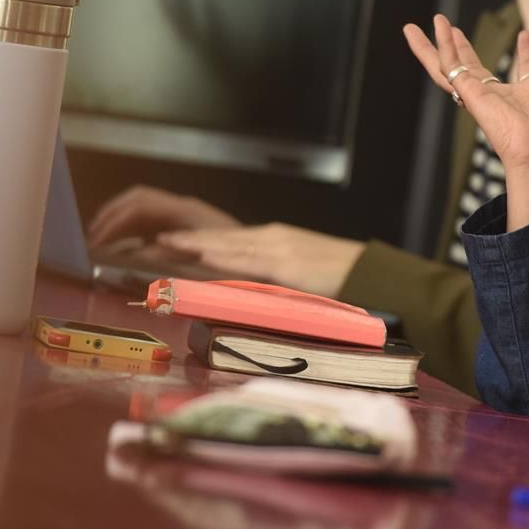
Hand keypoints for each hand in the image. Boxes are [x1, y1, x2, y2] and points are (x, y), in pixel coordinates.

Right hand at [87, 185, 240, 247]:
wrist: (269, 256)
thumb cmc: (239, 258)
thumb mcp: (205, 259)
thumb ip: (169, 255)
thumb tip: (136, 252)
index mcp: (185, 210)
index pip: (140, 204)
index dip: (115, 219)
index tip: (97, 239)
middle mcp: (182, 208)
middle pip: (137, 201)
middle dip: (111, 217)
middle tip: (90, 239)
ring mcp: (184, 216)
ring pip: (142, 211)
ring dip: (119, 224)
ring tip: (99, 243)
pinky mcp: (185, 228)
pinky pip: (151, 223)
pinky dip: (132, 233)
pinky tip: (122, 250)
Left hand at [157, 223, 363, 297]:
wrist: (371, 272)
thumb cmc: (341, 276)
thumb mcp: (300, 275)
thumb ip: (275, 279)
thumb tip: (251, 292)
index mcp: (276, 241)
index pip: (229, 240)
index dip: (199, 240)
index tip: (171, 242)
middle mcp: (273, 238)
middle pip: (222, 237)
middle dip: (188, 238)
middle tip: (156, 239)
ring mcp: (279, 247)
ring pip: (228, 243)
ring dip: (197, 243)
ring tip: (167, 242)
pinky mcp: (287, 262)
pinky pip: (248, 258)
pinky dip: (223, 254)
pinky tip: (203, 253)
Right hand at [402, 13, 528, 229]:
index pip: (525, 71)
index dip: (527, 52)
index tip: (527, 35)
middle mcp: (503, 98)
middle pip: (477, 68)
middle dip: (465, 48)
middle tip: (453, 28)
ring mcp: (483, 97)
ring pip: (452, 68)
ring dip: (440, 45)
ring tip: (436, 20)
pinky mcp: (470, 95)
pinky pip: (451, 67)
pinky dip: (442, 47)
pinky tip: (439, 28)